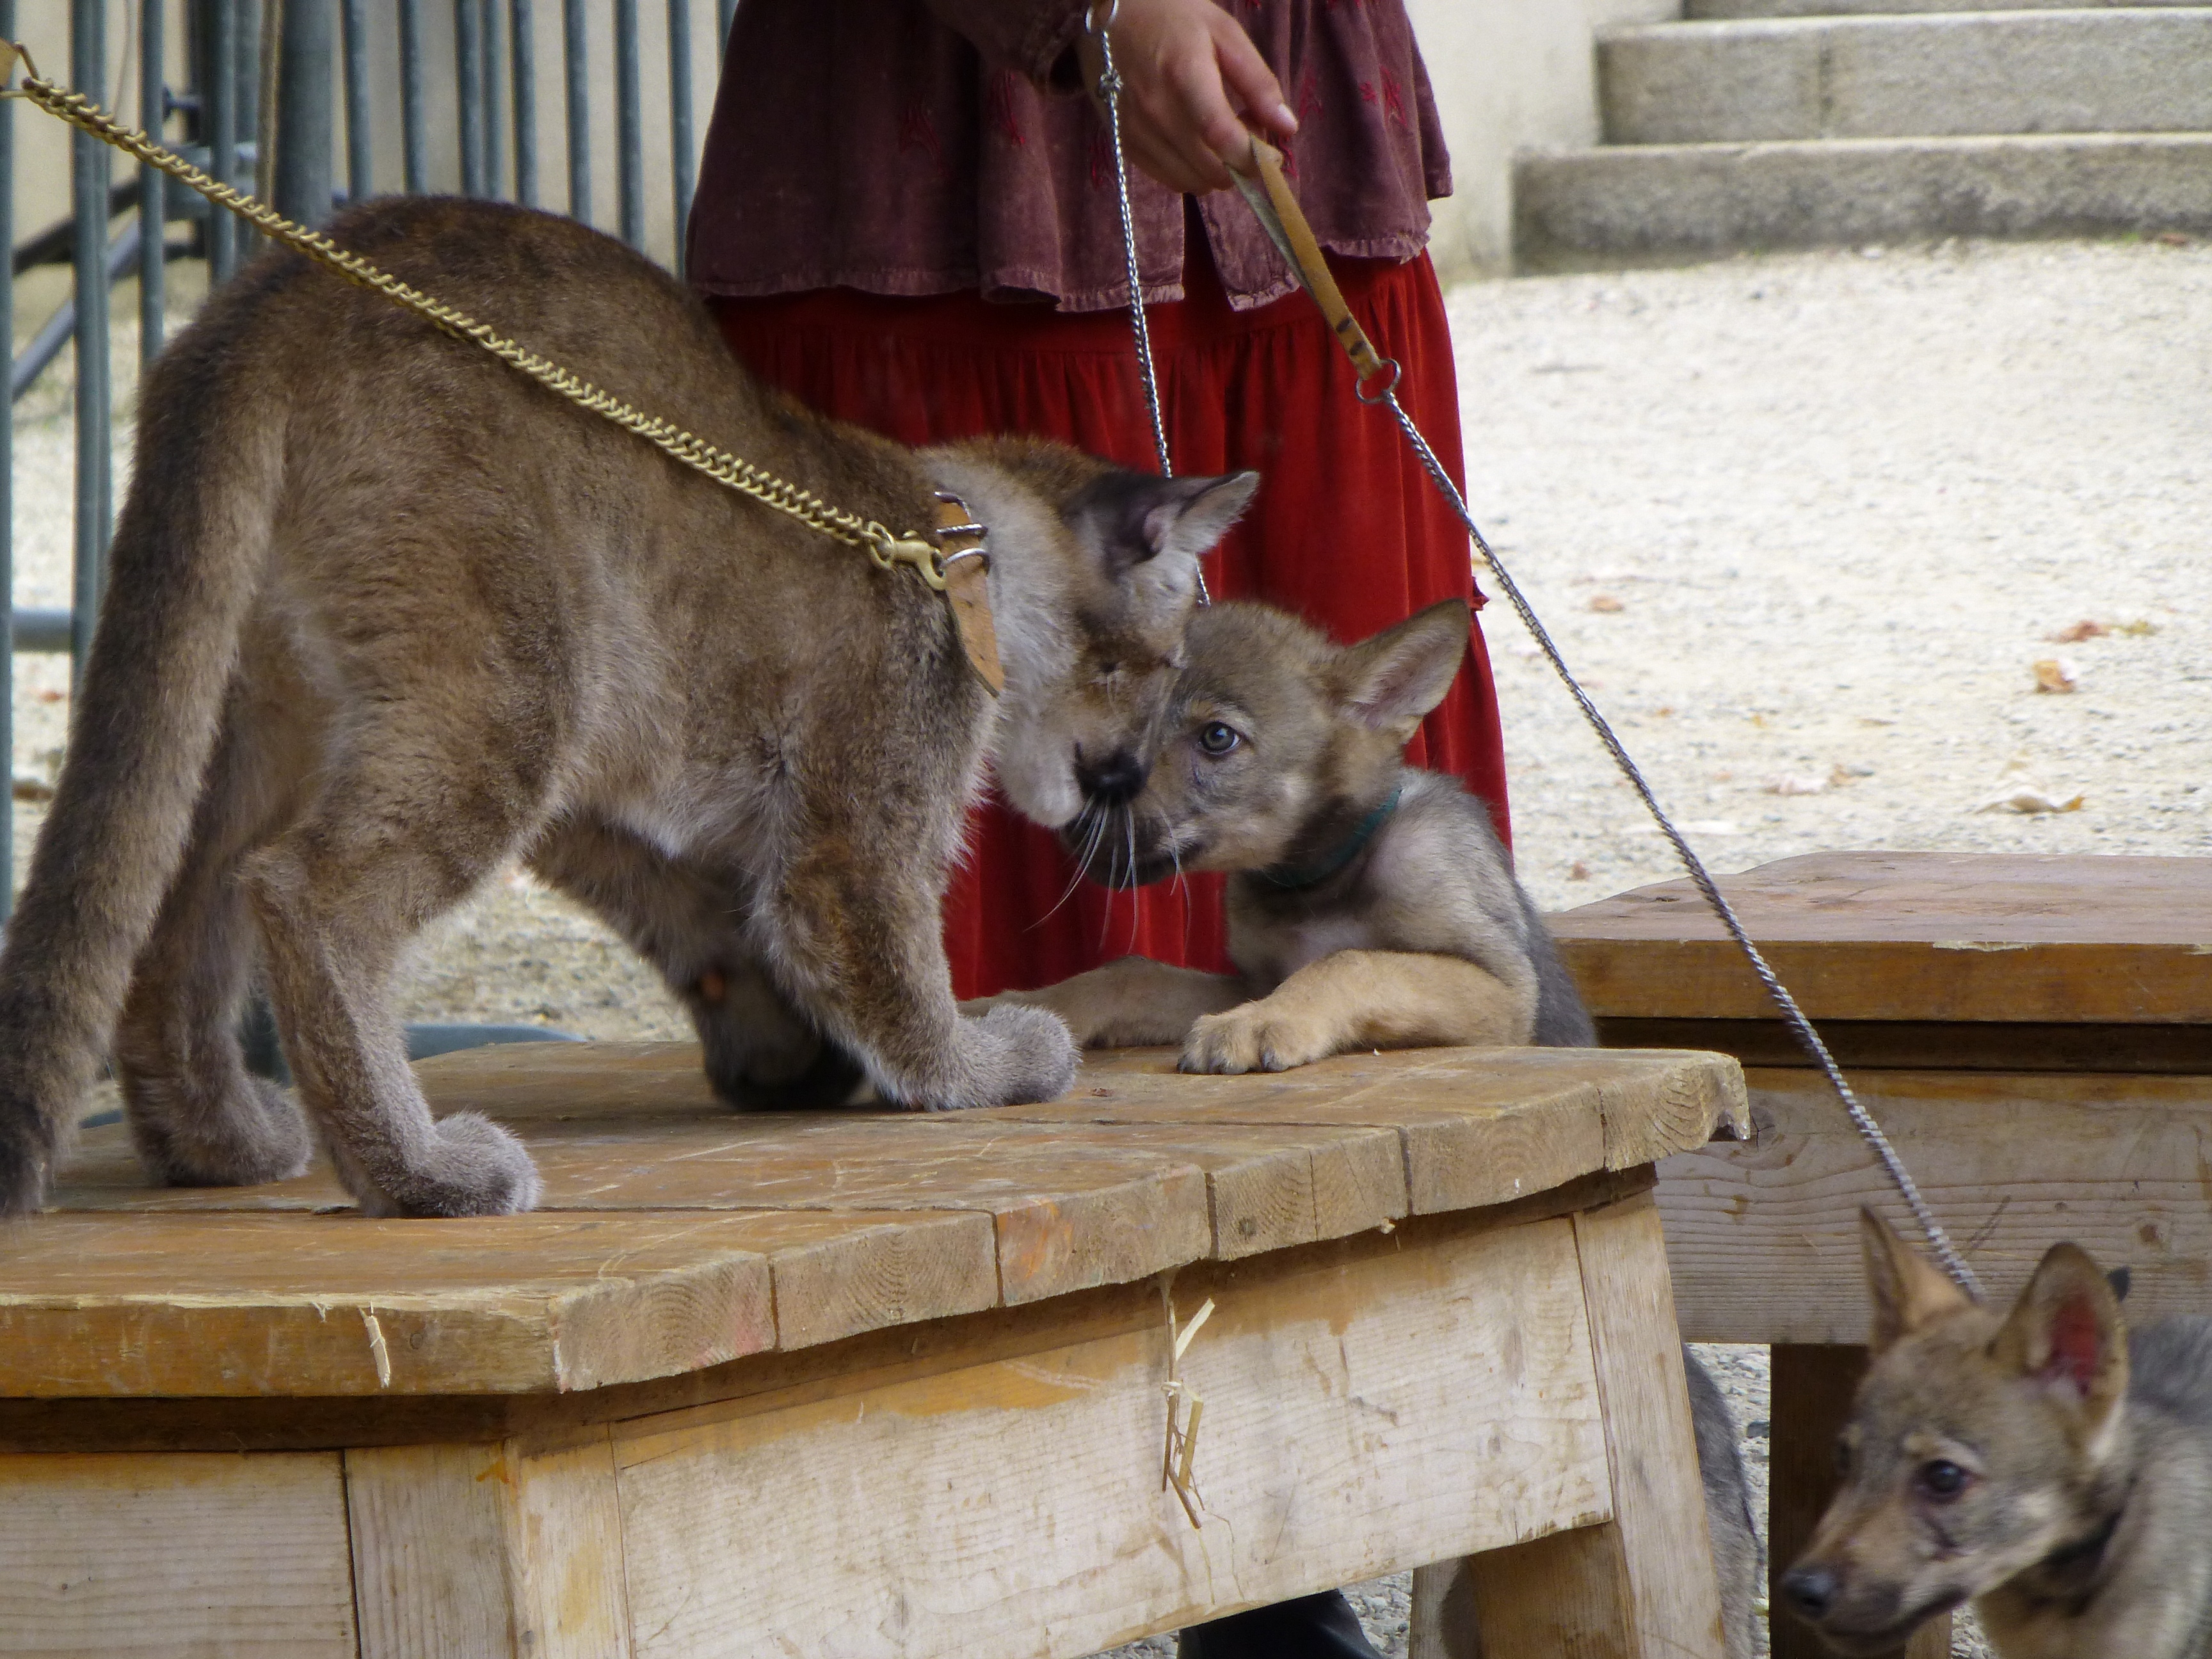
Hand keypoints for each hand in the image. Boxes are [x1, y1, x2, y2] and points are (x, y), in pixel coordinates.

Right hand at [1080, 0, 1297, 194]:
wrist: (1109, 15)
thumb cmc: (1172, 16)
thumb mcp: (1224, 33)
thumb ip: (1258, 82)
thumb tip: (1287, 128)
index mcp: (1184, 76)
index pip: (1222, 137)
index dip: (1255, 156)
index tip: (1273, 154)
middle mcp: (1155, 112)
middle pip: (1211, 170)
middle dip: (1240, 164)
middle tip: (1246, 133)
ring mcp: (1136, 133)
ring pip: (1192, 182)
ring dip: (1217, 170)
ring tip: (1220, 137)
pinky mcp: (1125, 146)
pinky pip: (1169, 179)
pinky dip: (1192, 171)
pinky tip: (1196, 143)